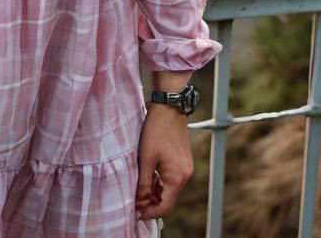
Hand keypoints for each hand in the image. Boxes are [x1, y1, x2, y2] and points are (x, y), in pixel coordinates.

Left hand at [135, 103, 192, 220]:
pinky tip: (149, 177)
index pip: (165, 206)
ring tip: (140, 189)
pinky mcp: (183, 162)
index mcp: (176, 177)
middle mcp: (185, 176)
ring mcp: (185, 169)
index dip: (150, 212)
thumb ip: (144, 182)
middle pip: (168, 200)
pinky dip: (161, 182)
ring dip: (156, 192)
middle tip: (135, 201)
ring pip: (170, 190)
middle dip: (152, 203)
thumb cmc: (157, 130)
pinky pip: (172, 179)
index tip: (136, 212)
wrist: (169, 108)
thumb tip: (140, 200)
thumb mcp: (146, 158)